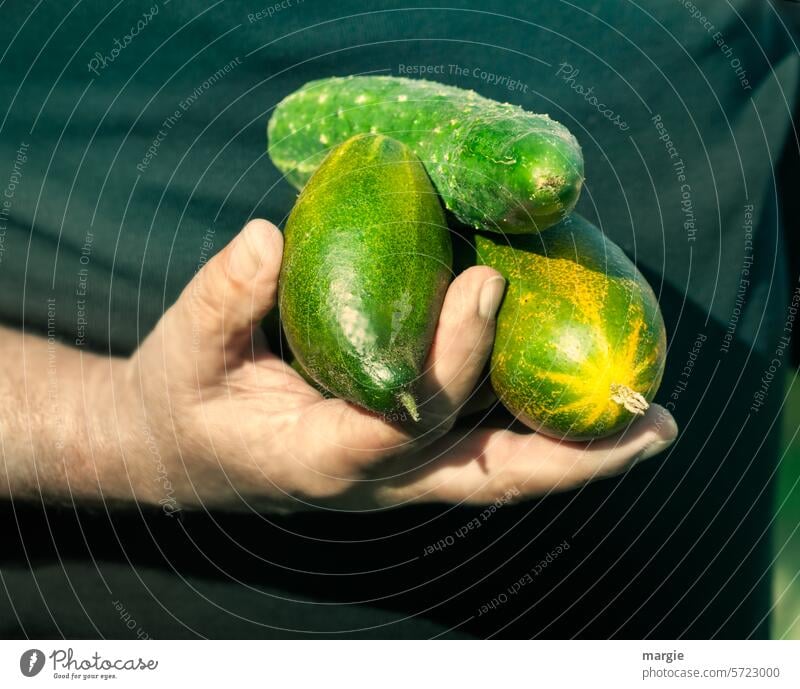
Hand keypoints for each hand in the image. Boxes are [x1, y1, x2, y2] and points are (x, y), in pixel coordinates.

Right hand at [106, 220, 676, 512]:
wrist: (180, 450)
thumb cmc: (186, 401)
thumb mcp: (184, 352)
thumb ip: (220, 300)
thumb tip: (265, 237)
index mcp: (316, 456)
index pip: (397, 425)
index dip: (446, 365)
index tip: (481, 285)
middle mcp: (374, 478)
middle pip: (485, 480)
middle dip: (569, 460)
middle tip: (648, 427)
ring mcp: (398, 474)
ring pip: (498, 472)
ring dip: (574, 453)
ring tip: (646, 425)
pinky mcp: (408, 456)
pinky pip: (484, 449)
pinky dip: (538, 431)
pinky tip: (580, 399)